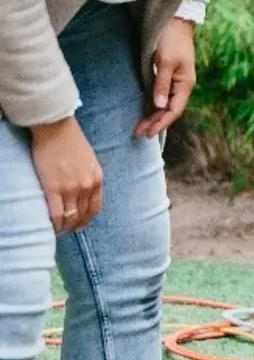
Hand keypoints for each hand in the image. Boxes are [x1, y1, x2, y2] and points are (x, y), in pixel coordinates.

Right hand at [31, 117, 103, 233]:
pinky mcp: (54, 188)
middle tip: (66, 229)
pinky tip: (50, 227)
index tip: (79, 225)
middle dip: (74, 225)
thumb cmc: (71, 142)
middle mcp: (87, 185)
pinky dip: (54, 224)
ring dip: (64, 227)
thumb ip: (89, 176)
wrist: (57, 129)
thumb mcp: (89, 160)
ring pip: (69, 218)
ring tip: (57, 230)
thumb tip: (84, 192)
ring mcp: (71, 188)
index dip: (86, 220)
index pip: (94, 208)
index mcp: (97, 178)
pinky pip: (56, 215)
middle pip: (81, 215)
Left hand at [134, 17, 195, 137]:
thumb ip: (161, 84)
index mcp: (185, 84)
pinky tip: (145, 111)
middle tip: (137, 133)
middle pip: (169, 110)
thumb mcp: (166, 62)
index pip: (174, 110)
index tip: (147, 133)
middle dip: (155, 122)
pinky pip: (161, 96)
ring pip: (164, 104)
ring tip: (139, 126)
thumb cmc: (172, 40)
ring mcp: (175, 81)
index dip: (161, 123)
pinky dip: (152, 106)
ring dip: (153, 116)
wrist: (174, 21)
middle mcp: (181, 85)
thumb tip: (158, 106)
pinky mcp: (167, 76)